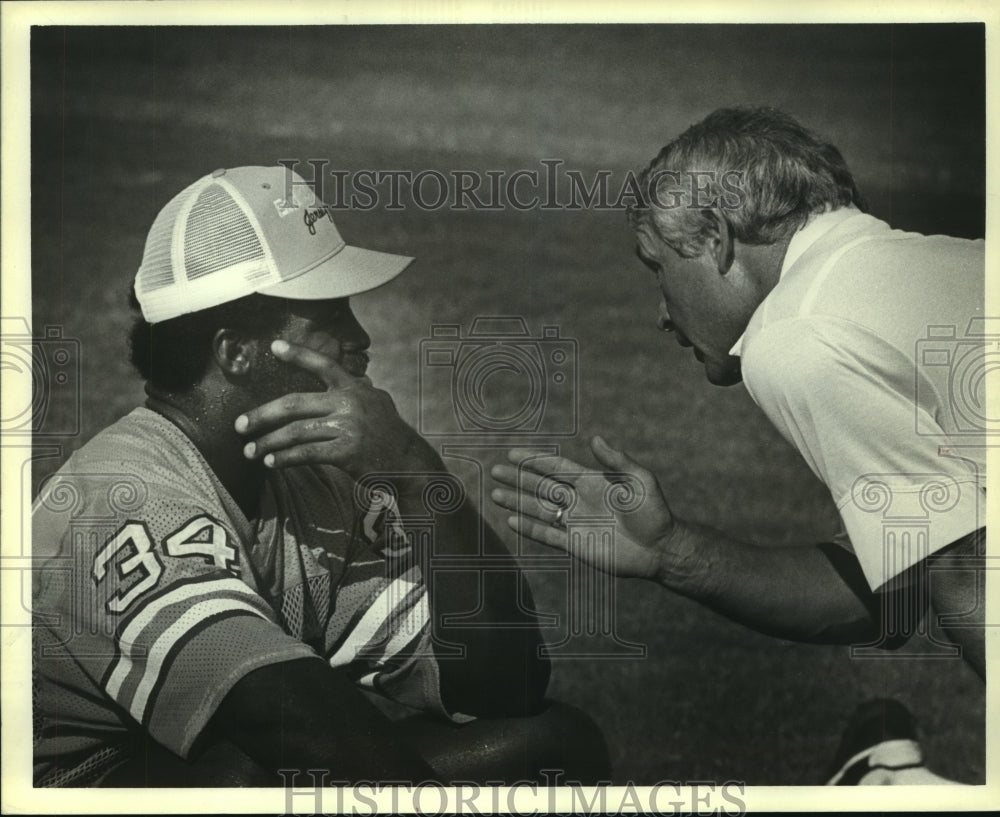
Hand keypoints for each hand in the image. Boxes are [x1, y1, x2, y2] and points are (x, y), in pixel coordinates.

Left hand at [236, 340, 440, 478]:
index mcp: (355, 389)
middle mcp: (350, 402)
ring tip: (250, 451)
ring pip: (296, 432)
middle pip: (294, 404)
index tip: (275, 347)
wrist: (412, 464)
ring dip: (268, 443)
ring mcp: (348, 426)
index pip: (324, 365)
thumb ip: (360, 394)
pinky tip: (271, 463)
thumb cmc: (390, 438)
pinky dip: (285, 459)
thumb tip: (354, 381)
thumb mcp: (379, 406)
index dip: (298, 355)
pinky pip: (306, 453)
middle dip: (262, 414)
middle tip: (239, 425)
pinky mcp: (347, 451)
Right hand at [490, 436, 675, 579]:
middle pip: (541, 487)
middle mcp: (579, 500)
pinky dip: (529, 528)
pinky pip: (547, 535)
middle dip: (518, 479)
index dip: (534, 460)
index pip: (555, 468)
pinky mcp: (575, 544)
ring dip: (517, 502)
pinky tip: (512, 521)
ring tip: (495, 495)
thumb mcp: (640, 481)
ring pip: (539, 510)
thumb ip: (617, 461)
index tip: (513, 453)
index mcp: (591, 482)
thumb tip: (595, 439)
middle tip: (495, 471)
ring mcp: (575, 523)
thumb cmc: (654, 512)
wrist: (660, 549)